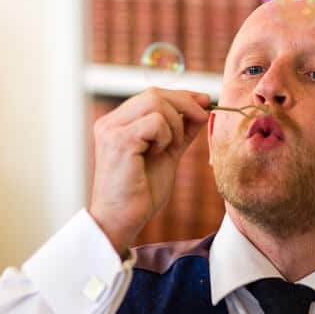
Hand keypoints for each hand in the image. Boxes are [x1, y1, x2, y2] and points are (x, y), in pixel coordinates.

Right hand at [88, 88, 209, 254]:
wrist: (122, 220)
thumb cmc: (141, 193)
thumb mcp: (166, 155)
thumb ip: (179, 132)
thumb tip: (200, 109)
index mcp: (118, 123)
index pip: (151, 95)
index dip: (181, 96)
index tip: (204, 101)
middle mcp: (110, 122)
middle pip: (154, 93)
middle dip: (185, 103)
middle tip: (202, 118)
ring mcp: (112, 129)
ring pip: (156, 102)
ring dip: (175, 125)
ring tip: (170, 148)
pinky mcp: (119, 140)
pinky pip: (155, 121)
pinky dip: (165, 136)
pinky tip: (158, 154)